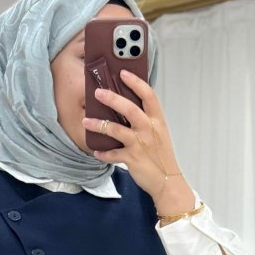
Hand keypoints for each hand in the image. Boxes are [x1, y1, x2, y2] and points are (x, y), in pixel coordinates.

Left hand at [83, 69, 195, 214]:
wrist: (167, 181)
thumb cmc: (161, 156)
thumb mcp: (159, 133)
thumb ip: (146, 120)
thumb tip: (127, 106)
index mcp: (157, 120)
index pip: (148, 95)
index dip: (136, 82)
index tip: (123, 73)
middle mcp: (149, 130)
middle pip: (130, 109)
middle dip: (112, 99)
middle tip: (97, 92)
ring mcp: (140, 144)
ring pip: (116, 130)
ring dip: (99, 125)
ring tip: (86, 121)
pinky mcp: (132, 159)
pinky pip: (113, 154)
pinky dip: (103, 153)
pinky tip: (96, 151)